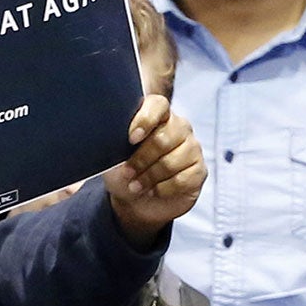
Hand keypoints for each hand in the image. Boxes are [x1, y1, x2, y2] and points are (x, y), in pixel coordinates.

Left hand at [102, 95, 205, 247]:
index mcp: (157, 116)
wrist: (135, 200)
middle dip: (140, 160)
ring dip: (148, 178)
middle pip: (162, 139)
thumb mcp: (112, 154)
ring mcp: (192, 148)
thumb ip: (114, 138)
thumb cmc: (124, 170)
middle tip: (126, 173)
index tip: (131, 138)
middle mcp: (179, 127)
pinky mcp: (198, 170)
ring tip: (135, 186)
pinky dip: (163, 189)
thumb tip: (107, 131)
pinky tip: (153, 191)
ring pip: (172, 162)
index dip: (145, 120)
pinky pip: (182, 179)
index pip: (158, 105)